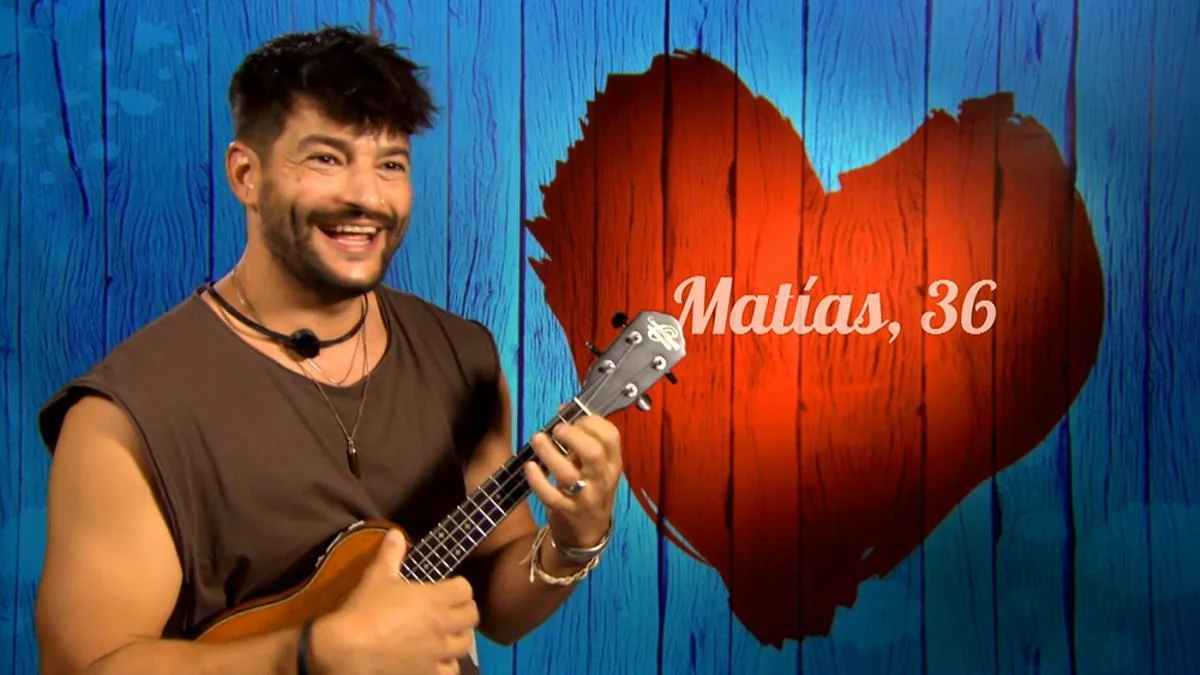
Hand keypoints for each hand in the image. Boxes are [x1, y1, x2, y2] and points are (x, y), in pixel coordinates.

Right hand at [312, 529, 478, 674]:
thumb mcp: (377, 576)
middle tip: (452, 609)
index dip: (459, 586)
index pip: (465, 589)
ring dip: (459, 637)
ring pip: (465, 644)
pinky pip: (450, 671)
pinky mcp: (427, 673)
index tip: (449, 586)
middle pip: (472, 616)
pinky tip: (438, 660)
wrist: (347, 649)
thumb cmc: (364, 609)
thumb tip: (395, 533)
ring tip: (448, 635)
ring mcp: (436, 652)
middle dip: (464, 610)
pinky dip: (448, 664)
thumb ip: (390, 554)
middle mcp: (442, 625)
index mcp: (434, 599)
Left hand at [523, 413, 622, 548]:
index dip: (592, 421)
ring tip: (538, 439)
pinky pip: (550, 495)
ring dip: (549, 452)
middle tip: (557, 430)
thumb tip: (563, 409)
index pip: (611, 436)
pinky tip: (530, 467)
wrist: (588, 533)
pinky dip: (537, 479)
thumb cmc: (590, 491)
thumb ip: (582, 441)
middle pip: (593, 452)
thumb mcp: (594, 467)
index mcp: (613, 464)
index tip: (575, 418)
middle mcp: (602, 480)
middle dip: (573, 435)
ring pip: (568, 473)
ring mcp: (585, 497)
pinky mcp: (566, 511)